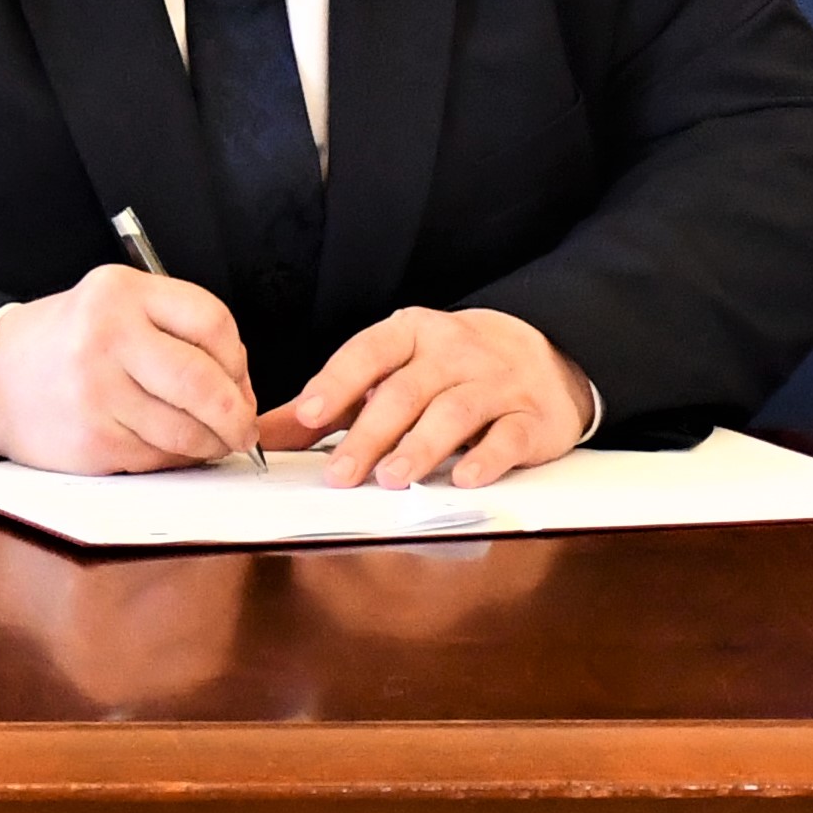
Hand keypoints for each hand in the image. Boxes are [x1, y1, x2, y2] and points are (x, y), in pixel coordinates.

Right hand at [0, 263, 260, 474]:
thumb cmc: (70, 341)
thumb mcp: (118, 304)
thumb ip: (177, 328)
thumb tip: (239, 383)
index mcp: (122, 294)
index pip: (211, 321)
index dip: (238, 357)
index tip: (241, 378)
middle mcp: (107, 339)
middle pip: (203, 382)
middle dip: (236, 412)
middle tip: (244, 426)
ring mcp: (96, 394)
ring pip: (184, 429)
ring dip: (213, 442)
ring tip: (219, 441)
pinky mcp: (91, 441)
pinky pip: (156, 456)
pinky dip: (178, 458)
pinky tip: (178, 451)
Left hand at [262, 307, 594, 489]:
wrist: (549, 355)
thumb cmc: (454, 369)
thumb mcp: (393, 372)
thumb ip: (332, 404)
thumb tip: (263, 434)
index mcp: (414, 334)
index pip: (370, 351)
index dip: (337, 382)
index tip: (307, 414)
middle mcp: (455, 352)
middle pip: (407, 391)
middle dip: (370, 433)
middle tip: (340, 474)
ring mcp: (497, 383)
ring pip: (454, 412)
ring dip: (420, 446)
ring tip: (392, 478)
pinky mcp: (531, 417)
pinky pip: (509, 436)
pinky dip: (487, 457)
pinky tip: (465, 478)